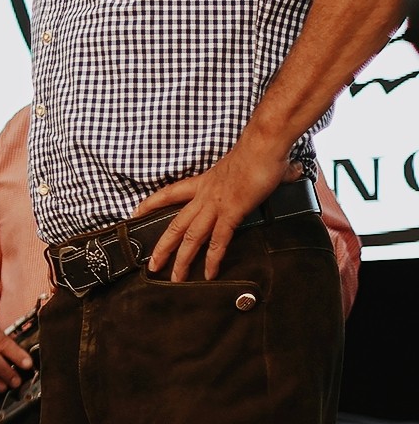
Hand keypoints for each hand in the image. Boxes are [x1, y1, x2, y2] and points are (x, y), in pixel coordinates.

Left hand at [135, 137, 292, 280]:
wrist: (263, 144)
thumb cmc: (258, 152)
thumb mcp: (247, 164)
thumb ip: (256, 173)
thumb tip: (288, 170)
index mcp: (203, 182)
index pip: (169, 193)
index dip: (150, 204)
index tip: (135, 214)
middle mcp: (204, 195)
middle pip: (175, 225)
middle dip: (162, 248)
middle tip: (151, 265)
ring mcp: (215, 205)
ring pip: (191, 237)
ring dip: (182, 260)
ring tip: (176, 278)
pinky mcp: (231, 212)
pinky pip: (218, 241)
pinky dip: (212, 259)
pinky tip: (209, 274)